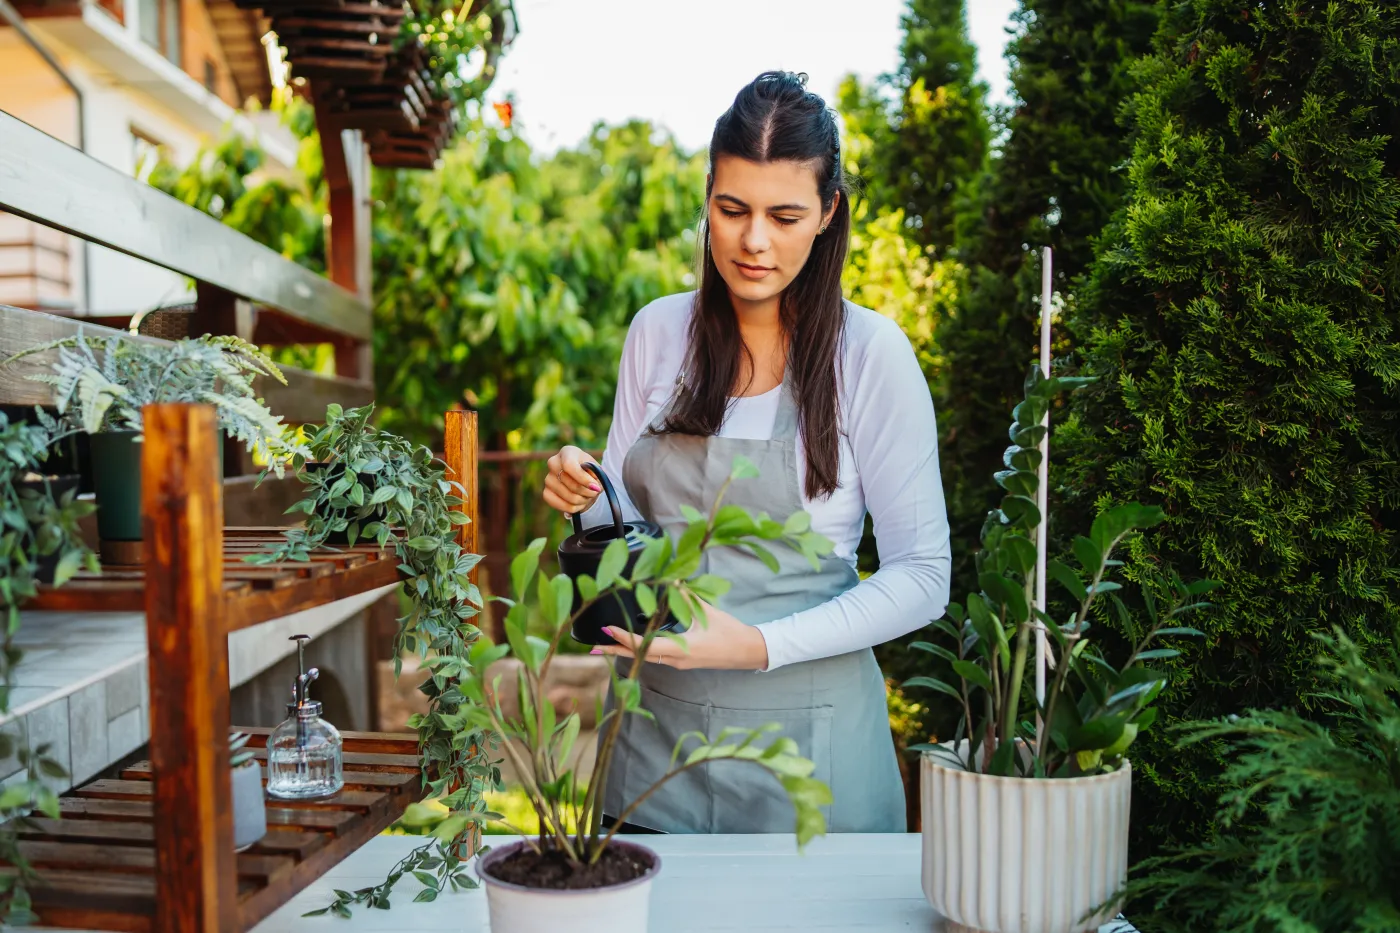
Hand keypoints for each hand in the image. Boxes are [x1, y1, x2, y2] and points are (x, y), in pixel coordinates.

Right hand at [543, 445, 602, 516]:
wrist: (581, 479)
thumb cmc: (590, 472)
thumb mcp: (596, 470)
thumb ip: (596, 476)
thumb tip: (593, 487)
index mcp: (567, 452)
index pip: (569, 465)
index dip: (583, 479)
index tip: (595, 487)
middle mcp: (553, 463)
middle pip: (571, 484)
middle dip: (588, 492)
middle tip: (595, 492)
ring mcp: (547, 479)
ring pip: (569, 497)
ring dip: (583, 500)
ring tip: (587, 496)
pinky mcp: (546, 493)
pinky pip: (562, 506)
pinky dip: (575, 508)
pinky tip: (579, 502)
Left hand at [593, 598, 769, 670]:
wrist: (748, 651)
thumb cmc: (730, 632)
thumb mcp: (707, 612)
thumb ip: (687, 596)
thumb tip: (672, 579)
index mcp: (681, 649)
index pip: (645, 644)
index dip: (625, 637)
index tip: (607, 629)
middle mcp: (676, 660)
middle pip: (640, 656)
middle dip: (616, 651)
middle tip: (593, 649)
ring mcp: (679, 664)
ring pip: (646, 659)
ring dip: (627, 652)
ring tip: (606, 647)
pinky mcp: (682, 663)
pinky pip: (656, 658)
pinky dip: (640, 652)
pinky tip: (632, 646)